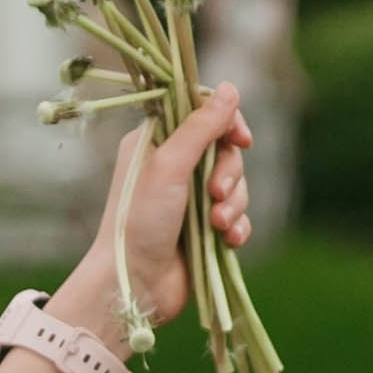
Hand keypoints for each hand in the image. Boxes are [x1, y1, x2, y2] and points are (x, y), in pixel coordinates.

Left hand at [54, 85, 252, 351]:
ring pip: (235, 186)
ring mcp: (189, 199)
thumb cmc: (138, 220)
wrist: (132, 284)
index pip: (202, 114)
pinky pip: (236, 217)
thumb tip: (230, 88)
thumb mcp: (169, 166)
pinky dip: (236, 227)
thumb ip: (201, 127)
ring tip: (216, 226)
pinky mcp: (204, 230)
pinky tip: (227, 241)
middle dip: (229, 173)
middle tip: (216, 193)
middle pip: (225, 151)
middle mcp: (172, 167)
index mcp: (155, 143)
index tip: (240, 139)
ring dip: (233, 204)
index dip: (226, 123)